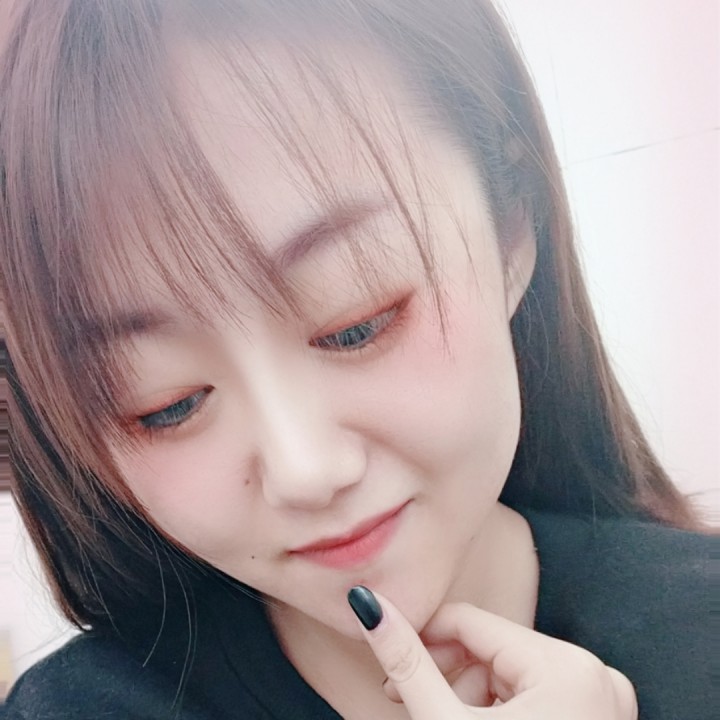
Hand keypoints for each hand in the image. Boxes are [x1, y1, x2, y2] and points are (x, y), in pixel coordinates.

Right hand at [347, 587, 636, 718]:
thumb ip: (408, 664)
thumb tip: (370, 608)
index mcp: (566, 667)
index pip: (470, 621)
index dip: (423, 636)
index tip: (391, 659)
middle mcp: (596, 674)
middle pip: (491, 648)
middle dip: (447, 675)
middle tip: (405, 700)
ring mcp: (604, 698)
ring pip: (511, 671)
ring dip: (471, 694)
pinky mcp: (598, 717)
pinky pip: (534, 693)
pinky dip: (501, 708)